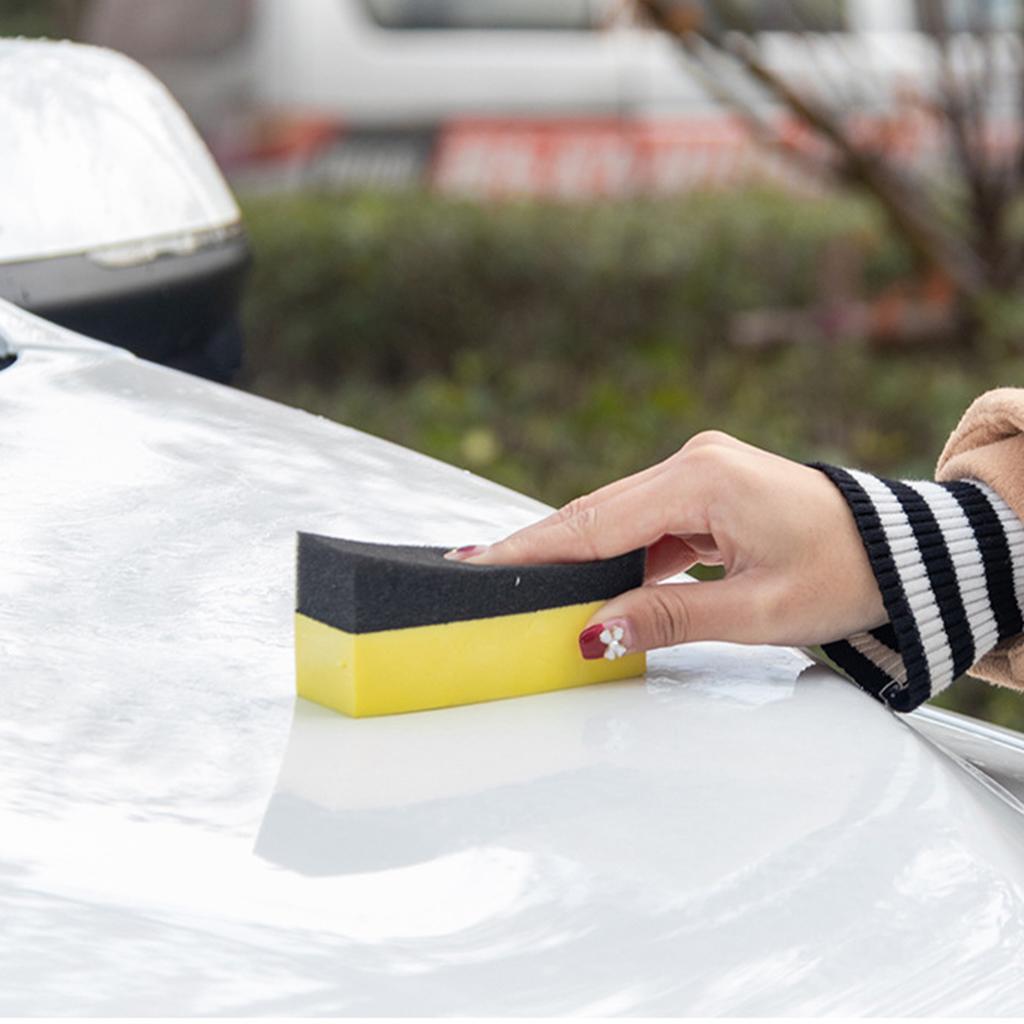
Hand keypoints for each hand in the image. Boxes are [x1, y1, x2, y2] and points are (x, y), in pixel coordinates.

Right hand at [447, 432, 886, 659]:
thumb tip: (595, 631)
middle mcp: (693, 463)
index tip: (481, 565)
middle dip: (541, 548)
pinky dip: (614, 554)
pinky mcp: (705, 491)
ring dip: (577, 554)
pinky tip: (588, 581)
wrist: (901, 551)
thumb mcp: (758, 610)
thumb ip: (669, 618)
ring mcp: (698, 473)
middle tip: (479, 574)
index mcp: (703, 479)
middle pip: (595, 513)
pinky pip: (644, 524)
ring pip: (616, 519)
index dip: (535, 549)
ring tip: (524, 586)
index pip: (595, 522)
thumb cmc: (847, 572)